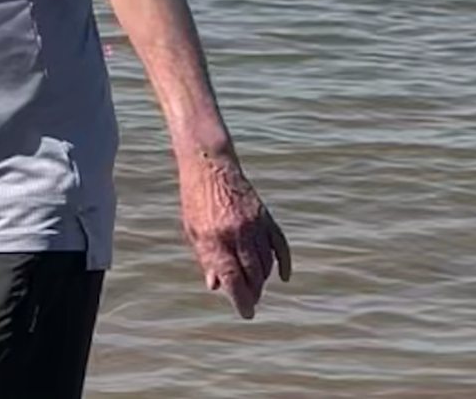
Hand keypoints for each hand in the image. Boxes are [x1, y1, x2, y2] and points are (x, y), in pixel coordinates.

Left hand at [178, 150, 291, 319]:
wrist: (209, 162)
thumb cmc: (195, 198)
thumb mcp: (192, 229)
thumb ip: (205, 258)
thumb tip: (216, 286)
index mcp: (214, 237)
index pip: (232, 278)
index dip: (240, 299)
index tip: (246, 313)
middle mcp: (236, 232)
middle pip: (253, 274)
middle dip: (253, 293)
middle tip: (250, 302)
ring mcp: (254, 223)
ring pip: (267, 262)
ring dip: (263, 279)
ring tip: (256, 288)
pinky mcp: (265, 215)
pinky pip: (280, 244)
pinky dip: (283, 262)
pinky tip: (282, 276)